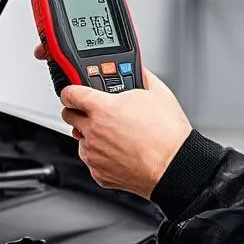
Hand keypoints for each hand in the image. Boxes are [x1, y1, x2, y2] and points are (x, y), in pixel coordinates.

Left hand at [33, 45, 189, 196]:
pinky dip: (100, 154)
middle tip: (93, 111)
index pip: (70, 94)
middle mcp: (94, 131)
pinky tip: (118, 150)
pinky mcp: (99, 173)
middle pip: (69, 116)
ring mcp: (94, 154)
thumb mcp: (158, 93)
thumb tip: (138, 69)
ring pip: (80, 139)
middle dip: (78, 111)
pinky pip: (91, 160)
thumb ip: (142, 76)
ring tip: (114, 134)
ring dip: (90, 134)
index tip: (72, 91)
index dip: (70, 90)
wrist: (175, 166)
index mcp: (103, 109)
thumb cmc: (168, 134)